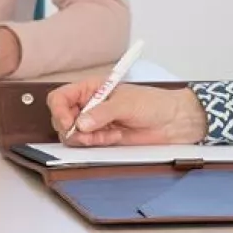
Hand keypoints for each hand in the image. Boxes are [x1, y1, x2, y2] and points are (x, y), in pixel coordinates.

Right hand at [46, 82, 206, 146]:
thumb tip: (81, 123)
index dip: (59, 110)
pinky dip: (96, 143)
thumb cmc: (153, 103)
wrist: (173, 121)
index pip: (61, 97)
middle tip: (86, 135)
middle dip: (70, 128)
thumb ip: (102, 113)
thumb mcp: (126, 103)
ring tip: (105, 136)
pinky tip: (113, 138)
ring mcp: (95, 122)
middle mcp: (89, 105)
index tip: (69, 122)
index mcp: (91, 89)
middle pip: (62, 118)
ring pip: (72, 134)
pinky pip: (87, 144)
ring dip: (84, 138)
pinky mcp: (103, 137)